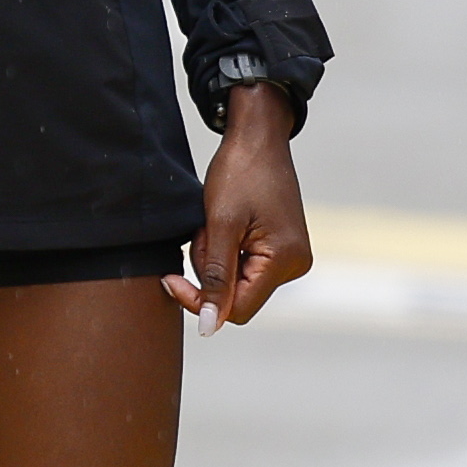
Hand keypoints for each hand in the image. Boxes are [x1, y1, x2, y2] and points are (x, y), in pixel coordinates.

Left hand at [167, 90, 312, 332]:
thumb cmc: (239, 173)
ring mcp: (290, 258)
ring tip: (213, 222)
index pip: (235, 309)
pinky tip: (222, 224)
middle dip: (208, 270)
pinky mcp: (281, 249)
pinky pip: (242, 266)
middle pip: (234, 295)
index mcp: (285, 261)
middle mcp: (295, 265)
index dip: (199, 300)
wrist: (256, 138)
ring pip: (235, 281)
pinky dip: (223, 250)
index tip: (171, 278)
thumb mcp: (219, 225)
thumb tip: (210, 327)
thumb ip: (215, 279)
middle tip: (203, 232)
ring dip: (213, 257)